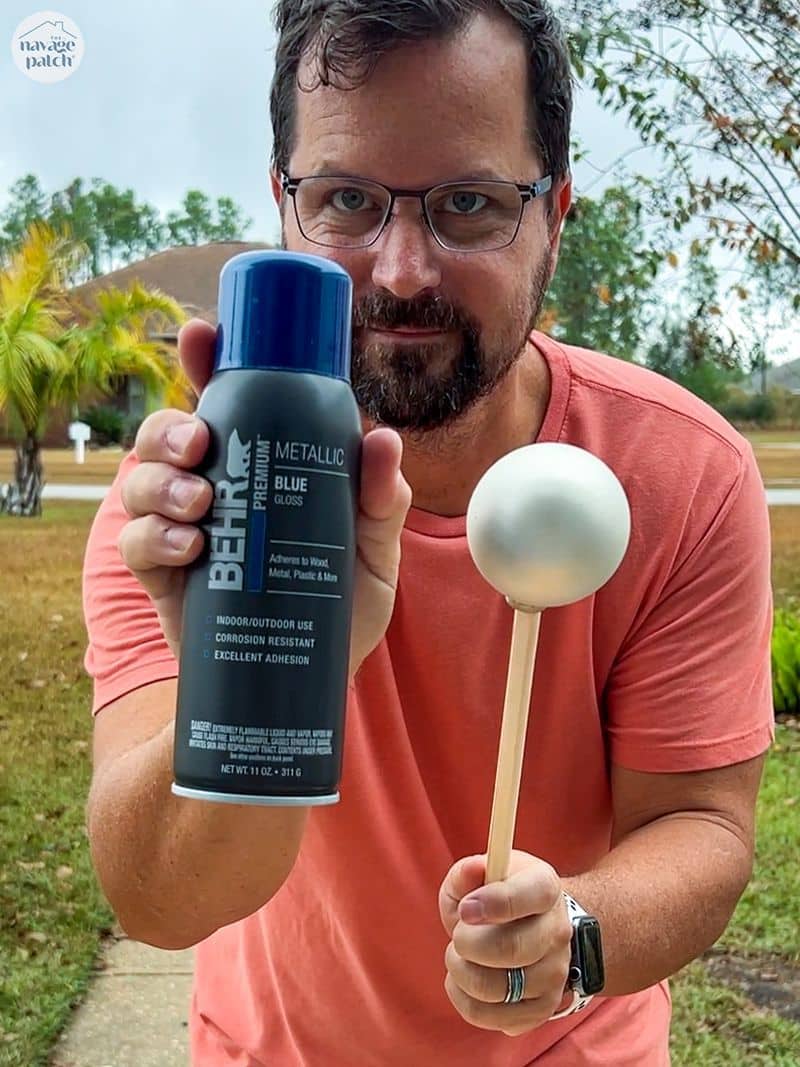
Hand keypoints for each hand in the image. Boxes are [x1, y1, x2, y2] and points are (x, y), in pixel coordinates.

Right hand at [117, 319, 411, 666]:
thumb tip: (383, 440)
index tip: (200, 334)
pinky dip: (154, 537)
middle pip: (168, 434)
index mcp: (261, 468)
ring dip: (160, 480)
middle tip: (199, 442)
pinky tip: (191, 546)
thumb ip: (380, 501)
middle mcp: (216, 491)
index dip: (205, 362)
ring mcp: (185, 532)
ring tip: (201, 501)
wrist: (312, 685)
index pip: (227, 402)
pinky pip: (136, 544)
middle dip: (170, 426)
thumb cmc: (339, 609)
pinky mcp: (167, 580)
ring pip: (141, 481)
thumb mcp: (373, 553)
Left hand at [438, 851, 572, 1036]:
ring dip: (461, 972)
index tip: (466, 909)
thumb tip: (471, 870)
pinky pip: (490, 1016)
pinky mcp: (541, 1009)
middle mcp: (558, 932)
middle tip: (458, 935)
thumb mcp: (482, 873)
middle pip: (511, 949)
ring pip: (495, 988)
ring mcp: (554, 974)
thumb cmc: (497, 896)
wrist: (531, 927)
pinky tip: (465, 978)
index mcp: (546, 888)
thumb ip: (469, 871)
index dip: (493, 903)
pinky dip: (463, 998)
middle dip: (467, 943)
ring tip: (459, 956)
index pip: (530, 896)